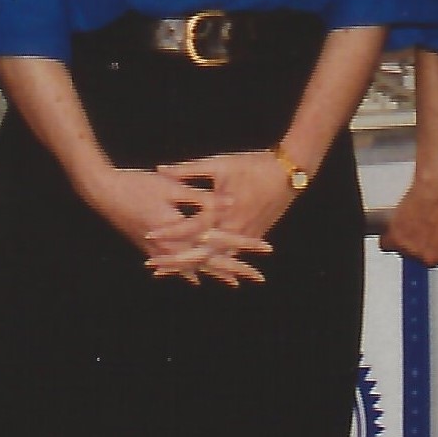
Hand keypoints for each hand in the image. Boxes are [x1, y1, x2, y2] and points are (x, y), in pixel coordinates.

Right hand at [78, 163, 270, 285]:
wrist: (101, 192)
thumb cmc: (137, 185)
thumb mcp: (172, 187)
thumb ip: (202, 197)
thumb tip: (230, 202)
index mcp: (180, 231)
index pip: (219, 241)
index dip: (244, 244)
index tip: (266, 249)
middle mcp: (171, 247)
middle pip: (210, 262)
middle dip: (235, 268)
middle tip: (258, 277)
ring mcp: (158, 251)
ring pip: (193, 267)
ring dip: (213, 273)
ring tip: (234, 282)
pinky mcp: (149, 248)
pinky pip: (174, 266)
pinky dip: (188, 272)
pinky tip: (196, 280)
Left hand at [154, 150, 304, 283]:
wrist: (289, 173)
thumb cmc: (253, 165)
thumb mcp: (219, 164)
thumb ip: (188, 170)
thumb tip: (161, 169)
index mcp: (222, 212)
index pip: (189, 228)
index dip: (168, 232)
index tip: (148, 236)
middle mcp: (232, 230)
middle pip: (199, 252)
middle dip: (175, 261)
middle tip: (153, 267)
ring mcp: (243, 236)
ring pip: (214, 259)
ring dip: (193, 265)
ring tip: (171, 272)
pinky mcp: (252, 236)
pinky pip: (229, 256)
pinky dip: (213, 263)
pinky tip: (201, 269)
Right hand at [381, 170, 437, 266]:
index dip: (435, 249)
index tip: (433, 243)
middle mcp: (431, 257)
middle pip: (420, 258)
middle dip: (420, 245)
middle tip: (423, 228)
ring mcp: (413, 250)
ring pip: (403, 251)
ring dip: (406, 239)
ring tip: (413, 220)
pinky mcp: (397, 239)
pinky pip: (387, 244)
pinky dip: (389, 237)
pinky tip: (396, 227)